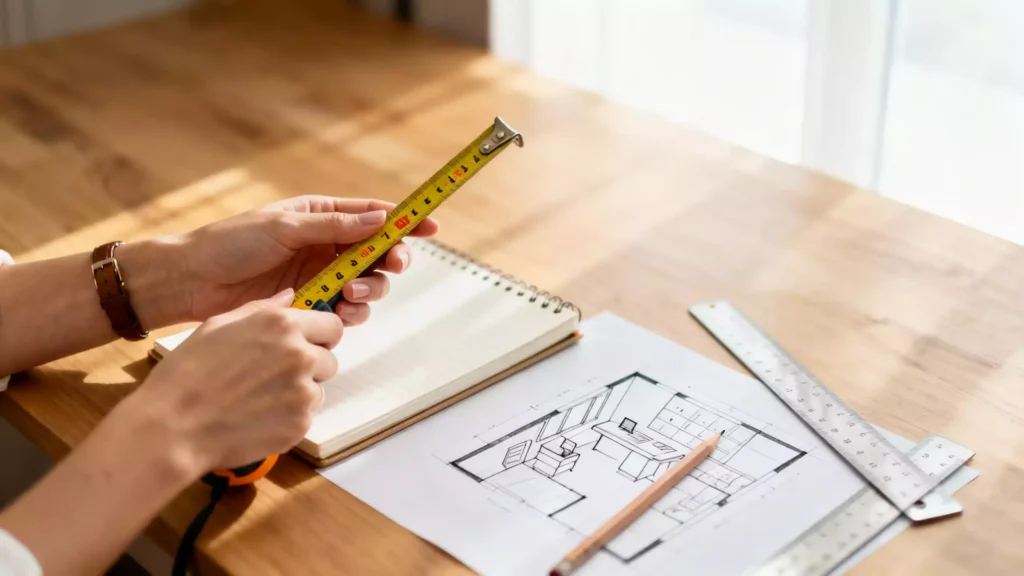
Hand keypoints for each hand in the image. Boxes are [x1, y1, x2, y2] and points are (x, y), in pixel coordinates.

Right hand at [132, 289, 337, 470]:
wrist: (174, 427)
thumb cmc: (188, 372)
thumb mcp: (218, 325)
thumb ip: (262, 309)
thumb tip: (290, 296)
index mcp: (282, 325)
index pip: (332, 325)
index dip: (319, 336)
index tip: (306, 344)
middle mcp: (300, 355)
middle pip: (329, 359)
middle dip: (310, 366)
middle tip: (275, 376)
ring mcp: (303, 392)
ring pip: (318, 389)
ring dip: (298, 393)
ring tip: (259, 398)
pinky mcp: (300, 424)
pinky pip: (305, 416)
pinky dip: (288, 418)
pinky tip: (257, 417)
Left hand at [180, 195, 437, 324]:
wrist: (192, 282)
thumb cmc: (230, 244)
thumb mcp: (285, 228)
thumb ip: (335, 226)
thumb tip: (379, 219)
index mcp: (321, 216)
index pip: (373, 215)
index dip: (404, 221)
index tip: (430, 226)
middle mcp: (326, 245)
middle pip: (377, 253)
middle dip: (390, 260)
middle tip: (392, 266)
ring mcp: (320, 276)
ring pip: (367, 285)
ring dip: (370, 290)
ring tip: (353, 296)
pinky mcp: (311, 304)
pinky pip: (345, 310)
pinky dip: (350, 312)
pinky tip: (339, 313)